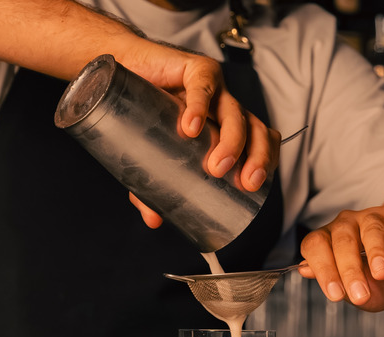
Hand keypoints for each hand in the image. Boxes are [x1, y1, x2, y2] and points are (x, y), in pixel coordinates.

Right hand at [122, 43, 280, 226]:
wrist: (118, 74)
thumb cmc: (144, 113)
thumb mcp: (152, 154)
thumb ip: (153, 186)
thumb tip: (153, 220)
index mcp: (225, 126)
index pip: (260, 142)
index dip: (265, 162)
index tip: (253, 187)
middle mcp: (224, 107)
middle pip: (255, 130)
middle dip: (256, 158)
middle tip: (243, 182)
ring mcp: (212, 88)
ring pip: (235, 112)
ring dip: (231, 140)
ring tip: (215, 165)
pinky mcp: (193, 68)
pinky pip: (203, 86)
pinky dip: (199, 106)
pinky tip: (190, 126)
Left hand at [298, 202, 383, 311]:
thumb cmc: (378, 285)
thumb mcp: (357, 294)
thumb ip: (336, 284)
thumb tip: (305, 270)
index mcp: (328, 241)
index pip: (315, 246)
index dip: (323, 269)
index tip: (336, 295)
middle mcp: (346, 225)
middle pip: (342, 240)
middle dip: (350, 269)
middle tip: (360, 294)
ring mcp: (373, 216)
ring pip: (370, 229)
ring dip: (375, 253)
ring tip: (382, 274)